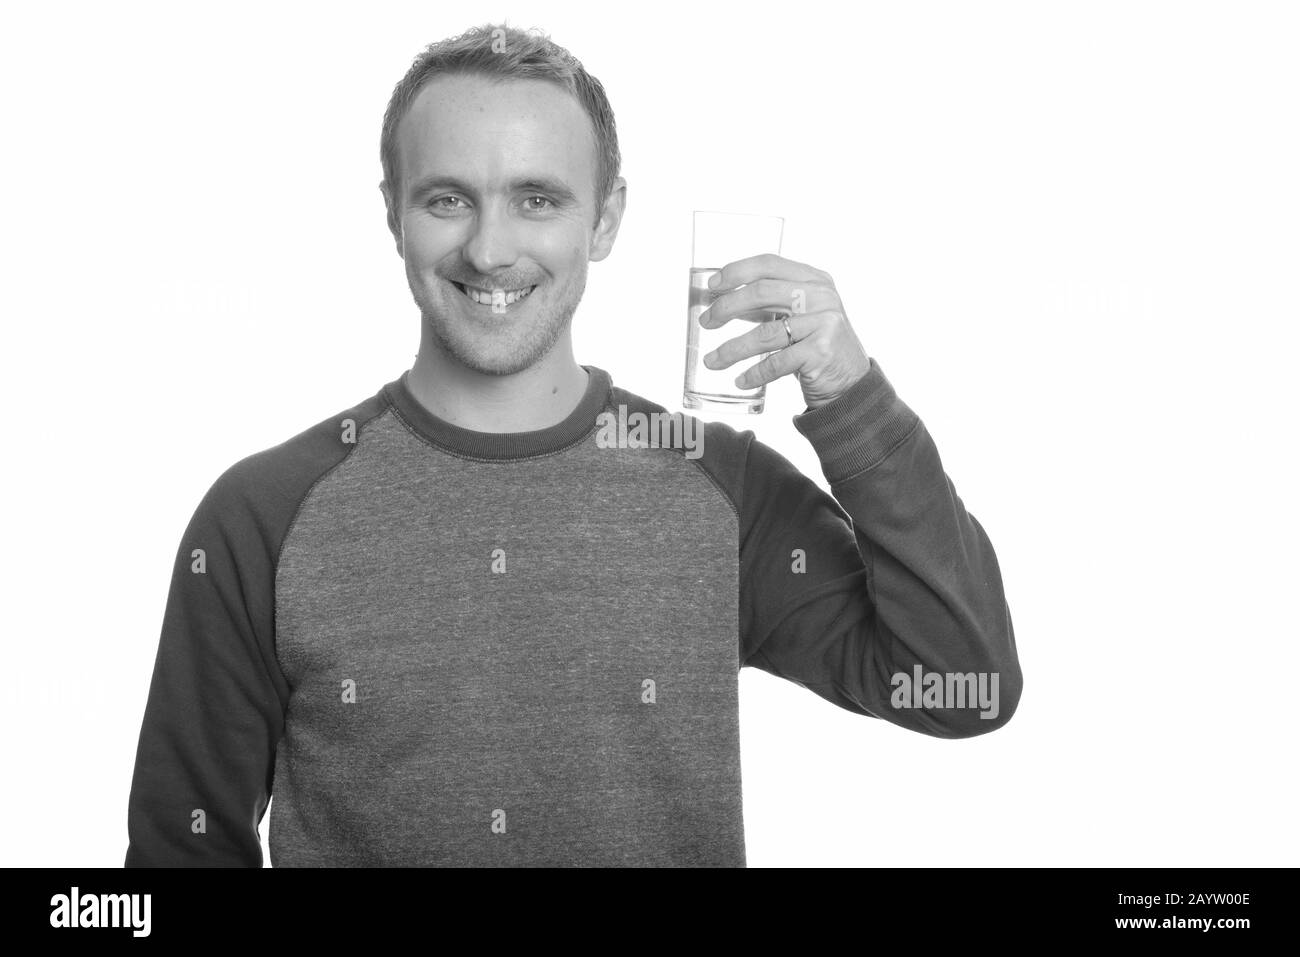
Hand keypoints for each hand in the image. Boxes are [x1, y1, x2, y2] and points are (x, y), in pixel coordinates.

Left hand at [699, 254, 871, 409]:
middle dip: (726, 307)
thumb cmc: (817, 345)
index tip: (712, 285)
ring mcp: (824, 323)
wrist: (851, 381)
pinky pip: (776, 363)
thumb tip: (722, 302)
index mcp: (814, 279)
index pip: (769, 264)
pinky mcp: (821, 352)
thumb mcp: (800, 315)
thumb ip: (770, 304)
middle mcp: (821, 296)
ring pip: (764, 333)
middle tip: (706, 322)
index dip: (736, 272)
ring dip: (732, 349)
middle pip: (761, 292)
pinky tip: (740, 380)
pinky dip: (754, 374)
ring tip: (712, 361)